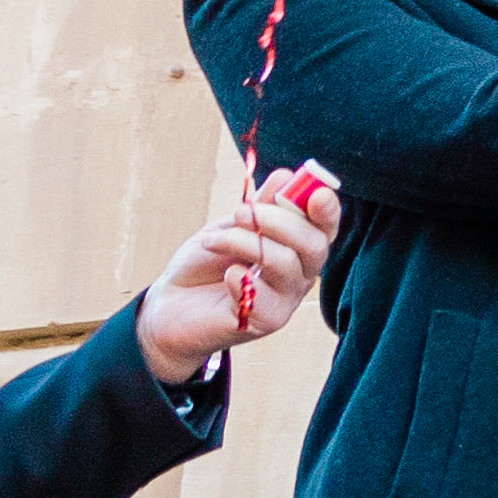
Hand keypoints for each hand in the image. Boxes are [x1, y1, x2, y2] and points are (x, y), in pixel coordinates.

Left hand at [133, 168, 338, 383]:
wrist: (170, 303)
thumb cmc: (205, 264)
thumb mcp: (232, 227)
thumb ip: (261, 206)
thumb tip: (286, 176)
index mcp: (297, 248)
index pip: (325, 228)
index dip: (327, 210)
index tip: (315, 194)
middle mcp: (300, 274)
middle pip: (313, 245)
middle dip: (278, 221)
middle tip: (239, 211)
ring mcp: (286, 299)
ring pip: (285, 263)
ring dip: (243, 242)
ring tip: (211, 240)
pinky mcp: (267, 321)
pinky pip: (263, 296)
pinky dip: (239, 279)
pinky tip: (225, 276)